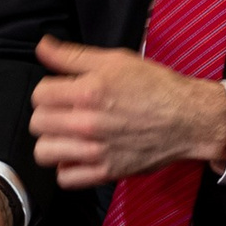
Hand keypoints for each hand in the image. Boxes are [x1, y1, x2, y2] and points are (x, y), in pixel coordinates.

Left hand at [27, 36, 225, 188]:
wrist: (187, 118)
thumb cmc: (154, 86)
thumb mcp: (115, 60)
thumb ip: (73, 56)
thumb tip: (42, 47)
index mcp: (88, 92)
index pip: (39, 94)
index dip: (48, 90)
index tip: (60, 91)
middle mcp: (87, 123)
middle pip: (37, 123)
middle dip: (48, 114)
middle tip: (64, 111)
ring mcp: (95, 150)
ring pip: (44, 152)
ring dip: (52, 142)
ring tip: (66, 134)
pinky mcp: (106, 171)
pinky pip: (65, 178)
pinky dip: (67, 168)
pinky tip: (77, 155)